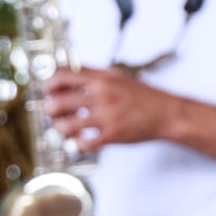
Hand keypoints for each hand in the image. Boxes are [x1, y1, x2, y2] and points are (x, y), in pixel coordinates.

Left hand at [43, 66, 173, 150]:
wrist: (167, 113)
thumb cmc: (143, 95)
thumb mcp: (117, 76)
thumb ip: (93, 73)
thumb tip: (70, 70)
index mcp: (100, 80)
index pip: (62, 77)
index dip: (49, 84)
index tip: (48, 91)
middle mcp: (101, 97)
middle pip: (58, 102)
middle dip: (48, 109)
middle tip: (51, 112)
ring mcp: (106, 117)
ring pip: (67, 125)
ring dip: (59, 128)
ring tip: (62, 128)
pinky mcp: (113, 135)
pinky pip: (84, 143)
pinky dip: (76, 144)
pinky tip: (78, 141)